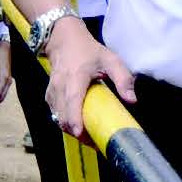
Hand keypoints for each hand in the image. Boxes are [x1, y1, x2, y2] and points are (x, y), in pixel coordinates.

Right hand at [42, 18, 136, 146]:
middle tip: (95, 141)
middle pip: (63, 116)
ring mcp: (51, 93)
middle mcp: (60, 87)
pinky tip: (80, 126)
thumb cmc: (88, 51)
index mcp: (75, 78)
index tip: (80, 133)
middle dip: (77, 132)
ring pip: (58, 118)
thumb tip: (132, 100)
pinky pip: (56, 114)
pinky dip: (66, 123)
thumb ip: (123, 79)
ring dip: (72, 129)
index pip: (72, 101)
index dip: (75, 119)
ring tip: (90, 136)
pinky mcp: (49, 97)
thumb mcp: (111, 60)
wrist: (64, 41)